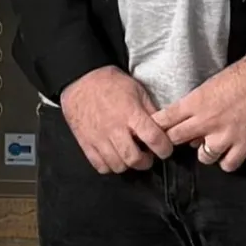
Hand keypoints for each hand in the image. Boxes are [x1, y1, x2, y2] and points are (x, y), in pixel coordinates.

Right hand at [59, 66, 173, 174]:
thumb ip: (150, 110)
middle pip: (135, 159)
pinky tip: (113, 156)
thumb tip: (163, 127)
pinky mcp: (86, 142)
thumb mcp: (137, 90)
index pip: (154, 139)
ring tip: (129, 155)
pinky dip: (109, 166)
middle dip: (146, 162)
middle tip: (147, 155)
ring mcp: (98, 137)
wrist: (81, 80)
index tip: (165, 149)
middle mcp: (115, 128)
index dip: (164, 149)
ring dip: (128, 164)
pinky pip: (100, 165)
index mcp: (131, 113)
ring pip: (118, 166)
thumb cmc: (110, 83)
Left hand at [156, 56, 245, 173]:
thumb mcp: (209, 85)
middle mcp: (206, 121)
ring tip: (211, 144)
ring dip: (205, 152)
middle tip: (181, 139)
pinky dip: (227, 161)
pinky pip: (228, 165)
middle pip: (175, 140)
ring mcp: (225, 135)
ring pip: (202, 157)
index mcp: (195, 102)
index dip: (157, 127)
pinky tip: (229, 152)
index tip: (155, 131)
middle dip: (175, 140)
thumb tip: (187, 122)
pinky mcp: (244, 145)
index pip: (164, 120)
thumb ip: (195, 105)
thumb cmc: (241, 76)